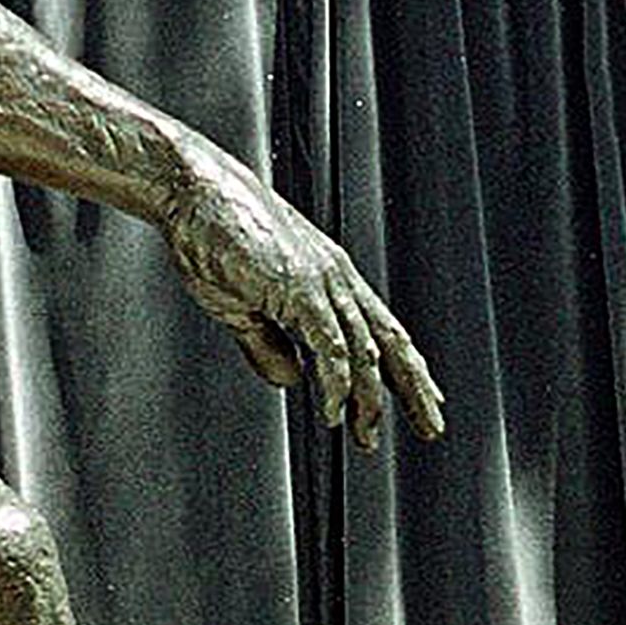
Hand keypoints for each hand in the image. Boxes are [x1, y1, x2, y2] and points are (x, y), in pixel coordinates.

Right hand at [156, 134, 444, 453]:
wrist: (194, 188)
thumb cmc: (213, 234)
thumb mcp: (243, 304)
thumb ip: (269, 345)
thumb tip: (290, 380)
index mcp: (329, 277)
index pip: (382, 328)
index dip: (407, 367)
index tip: (422, 396)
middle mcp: (336, 278)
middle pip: (391, 341)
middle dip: (413, 388)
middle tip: (431, 425)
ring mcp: (322, 282)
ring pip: (366, 350)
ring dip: (371, 399)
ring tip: (369, 435)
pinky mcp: (299, 289)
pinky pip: (329, 347)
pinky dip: (336, 384)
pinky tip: (334, 413)